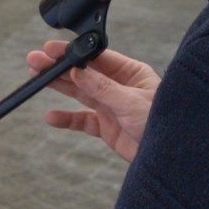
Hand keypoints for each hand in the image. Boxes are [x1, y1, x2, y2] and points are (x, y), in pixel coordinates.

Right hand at [28, 42, 159, 162]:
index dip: (73, 52)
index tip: (52, 48)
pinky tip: (51, 117)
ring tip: (35, 79)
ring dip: (59, 87)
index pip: (97, 57)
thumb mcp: (131, 103)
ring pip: (79, 93)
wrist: (173, 160)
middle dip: (59, 67)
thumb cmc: (165, 124)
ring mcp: (112, 106)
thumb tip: (78, 71)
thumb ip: (102, 88)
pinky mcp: (107, 127)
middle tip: (35, 60)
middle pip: (83, 73)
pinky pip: (82, 120)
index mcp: (131, 73)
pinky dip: (67, 119)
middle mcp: (119, 87)